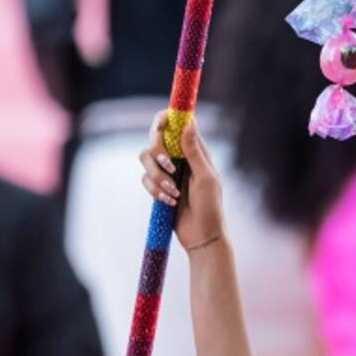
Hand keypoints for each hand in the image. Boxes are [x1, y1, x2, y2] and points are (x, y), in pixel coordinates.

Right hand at [138, 111, 224, 252]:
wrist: (201, 235)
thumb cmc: (210, 206)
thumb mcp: (205, 177)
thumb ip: (194, 151)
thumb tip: (189, 122)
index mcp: (197, 152)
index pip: (179, 126)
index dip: (166, 120)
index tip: (160, 124)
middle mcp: (181, 158)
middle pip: (155, 140)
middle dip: (158, 155)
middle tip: (169, 167)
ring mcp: (168, 172)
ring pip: (146, 159)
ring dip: (157, 177)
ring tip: (173, 193)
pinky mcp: (158, 186)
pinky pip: (145, 179)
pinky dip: (155, 190)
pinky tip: (169, 202)